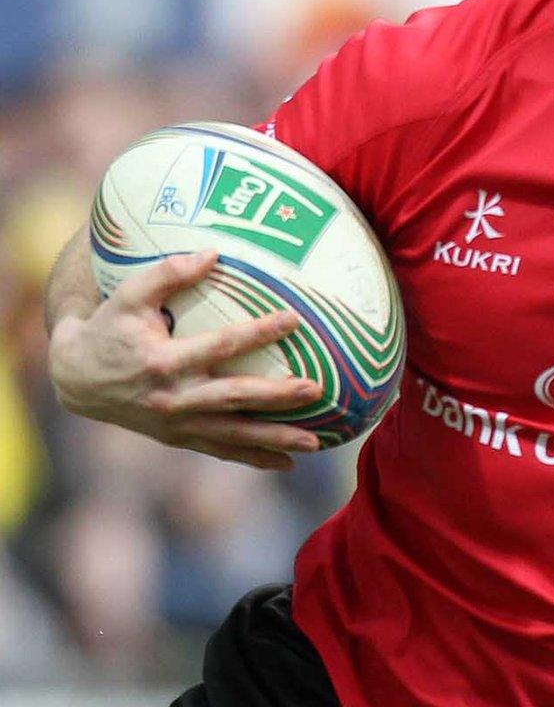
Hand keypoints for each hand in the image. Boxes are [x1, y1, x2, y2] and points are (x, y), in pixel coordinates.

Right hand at [48, 251, 323, 469]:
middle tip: (315, 390)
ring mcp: (175, 423)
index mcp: (162, 362)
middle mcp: (172, 398)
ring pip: (232, 435)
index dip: (258, 332)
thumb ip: (168, 272)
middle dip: (276, 397)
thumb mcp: (128, 295)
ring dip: (274, 440)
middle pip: (234, 398)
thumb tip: (214, 253)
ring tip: (315, 443)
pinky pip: (221, 450)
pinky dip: (253, 458)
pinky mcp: (177, 438)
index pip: (221, 345)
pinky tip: (286, 463)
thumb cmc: (109, 327)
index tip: (294, 319)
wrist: (76, 377)